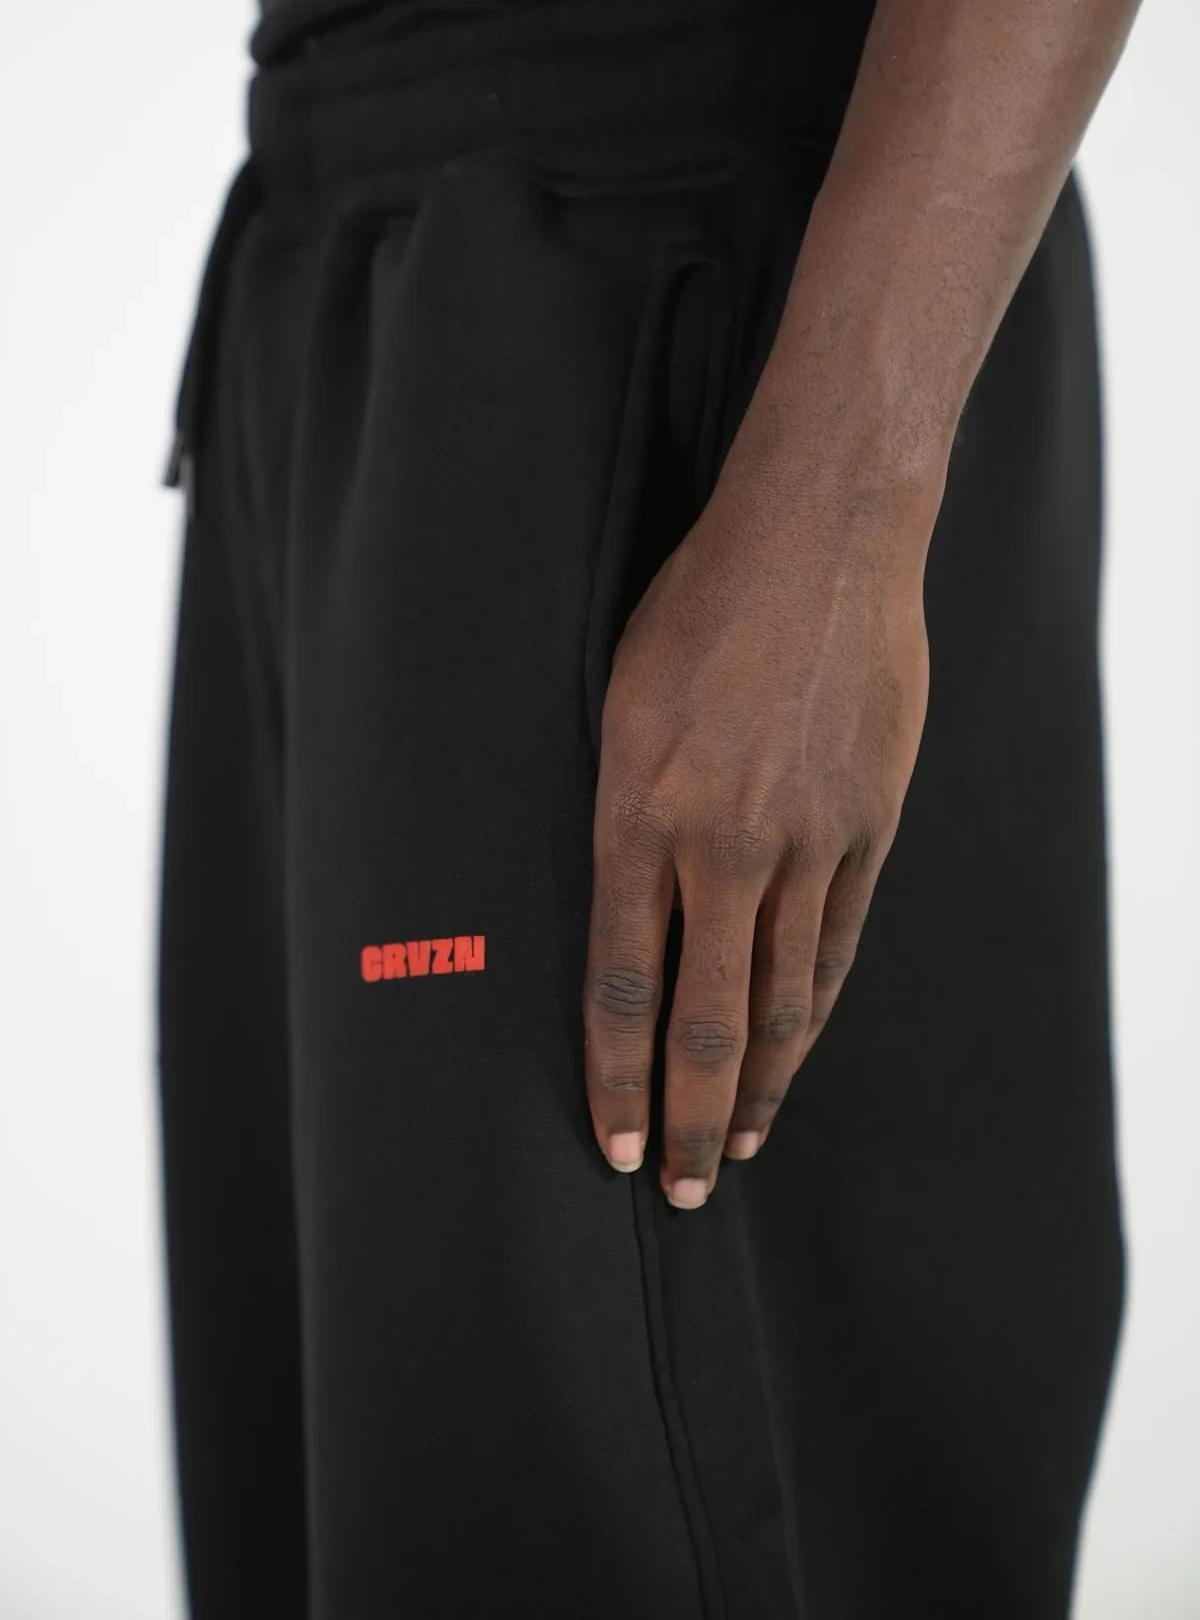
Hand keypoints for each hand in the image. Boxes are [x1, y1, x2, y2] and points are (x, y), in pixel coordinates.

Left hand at [583, 418, 932, 1206]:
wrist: (816, 542)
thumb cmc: (694, 609)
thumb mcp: (617, 703)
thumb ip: (620, 814)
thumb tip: (617, 902)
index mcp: (637, 814)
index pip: (622, 985)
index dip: (615, 1079)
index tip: (612, 1148)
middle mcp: (722, 845)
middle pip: (703, 1018)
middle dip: (687, 1116)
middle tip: (678, 1190)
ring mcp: (806, 841)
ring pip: (779, 996)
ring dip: (756, 1083)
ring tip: (735, 1145)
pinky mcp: (866, 826)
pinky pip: (837, 943)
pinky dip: (811, 1011)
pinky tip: (792, 1053)